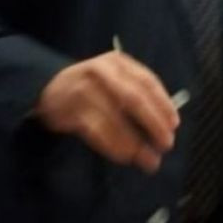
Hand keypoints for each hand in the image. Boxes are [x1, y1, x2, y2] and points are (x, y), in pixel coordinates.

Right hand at [36, 49, 179, 172]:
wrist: (47, 89)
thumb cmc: (91, 86)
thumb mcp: (114, 79)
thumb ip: (137, 93)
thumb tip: (165, 124)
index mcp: (118, 62)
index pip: (147, 82)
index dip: (163, 104)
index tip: (174, 125)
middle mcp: (102, 72)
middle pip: (134, 99)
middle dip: (154, 123)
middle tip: (166, 145)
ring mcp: (85, 91)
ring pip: (117, 119)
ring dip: (136, 143)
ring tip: (149, 160)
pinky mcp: (72, 111)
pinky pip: (98, 132)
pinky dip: (115, 146)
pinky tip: (126, 157)